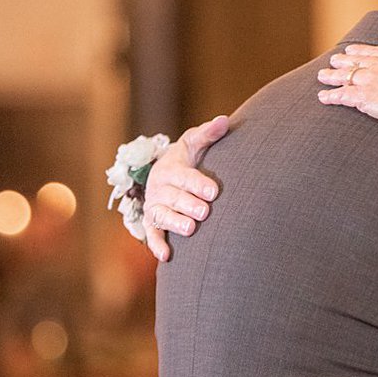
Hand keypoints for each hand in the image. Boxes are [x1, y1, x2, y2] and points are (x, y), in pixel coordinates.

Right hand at [142, 114, 228, 262]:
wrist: (167, 173)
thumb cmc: (187, 158)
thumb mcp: (194, 143)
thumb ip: (209, 133)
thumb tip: (225, 120)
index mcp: (171, 168)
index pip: (184, 176)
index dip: (197, 183)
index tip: (213, 191)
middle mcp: (160, 187)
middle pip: (173, 197)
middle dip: (188, 204)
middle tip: (204, 211)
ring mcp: (155, 206)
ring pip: (162, 216)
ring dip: (175, 223)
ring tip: (190, 229)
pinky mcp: (153, 222)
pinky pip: (152, 234)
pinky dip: (157, 244)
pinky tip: (166, 256)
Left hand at [316, 44, 377, 129]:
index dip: (364, 51)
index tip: (354, 50)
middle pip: (359, 61)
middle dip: (345, 61)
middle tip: (334, 59)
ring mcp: (373, 81)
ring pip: (348, 76)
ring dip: (333, 76)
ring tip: (322, 76)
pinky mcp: (366, 98)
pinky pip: (344, 96)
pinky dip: (332, 96)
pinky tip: (323, 97)